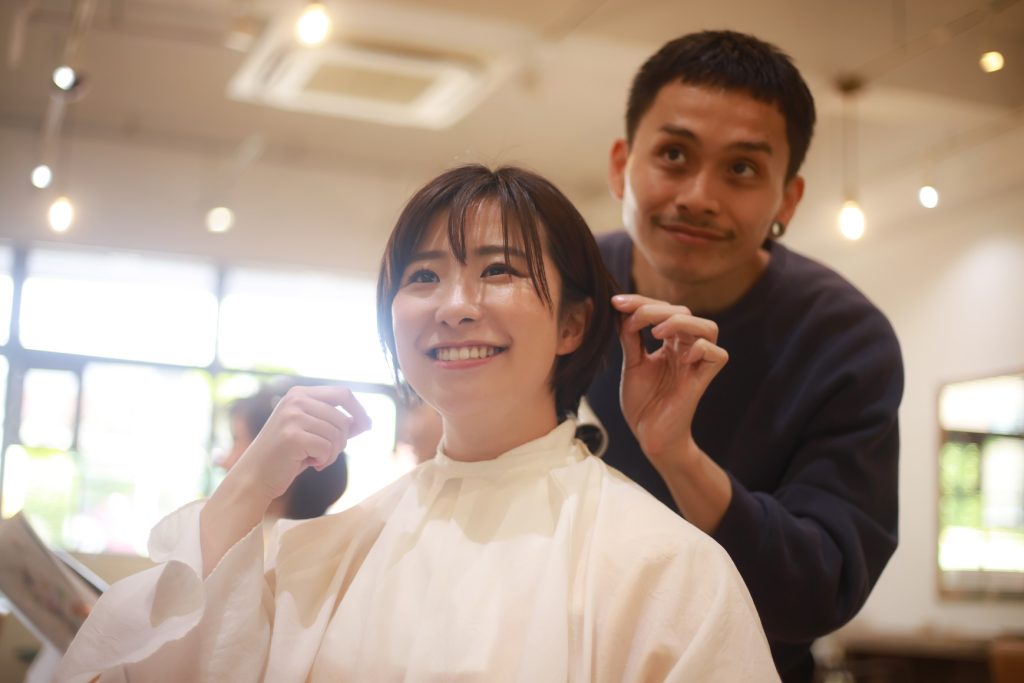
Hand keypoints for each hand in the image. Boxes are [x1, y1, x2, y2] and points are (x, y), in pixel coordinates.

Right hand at [230, 385, 371, 504]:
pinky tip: (311, 465)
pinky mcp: (292, 436)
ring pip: (337, 434)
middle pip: (342, 418)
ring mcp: (292, 417)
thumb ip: (335, 424)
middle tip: (327, 454)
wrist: (255, 477)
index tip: (367, 425)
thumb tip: (365, 421)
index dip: (359, 409)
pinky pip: (327, 448)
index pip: (342, 393)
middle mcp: (295, 400)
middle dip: (342, 441)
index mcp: (299, 393)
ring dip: (333, 453)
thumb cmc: (287, 456)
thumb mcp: (312, 433)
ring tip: (316, 460)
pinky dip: (325, 461)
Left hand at [613, 294, 727, 469]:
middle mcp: (686, 349)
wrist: (649, 435)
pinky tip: (679, 358)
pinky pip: (717, 355)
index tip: (615, 302)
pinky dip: (700, 349)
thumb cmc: (644, 402)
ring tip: (656, 333)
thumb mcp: (632, 363)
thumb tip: (621, 309)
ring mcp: (696, 364)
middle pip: (684, 312)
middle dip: (654, 308)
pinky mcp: (702, 381)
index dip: (640, 301)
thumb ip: (630, 337)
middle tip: (632, 319)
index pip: (663, 309)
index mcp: (671, 343)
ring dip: (680, 323)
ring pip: (708, 327)